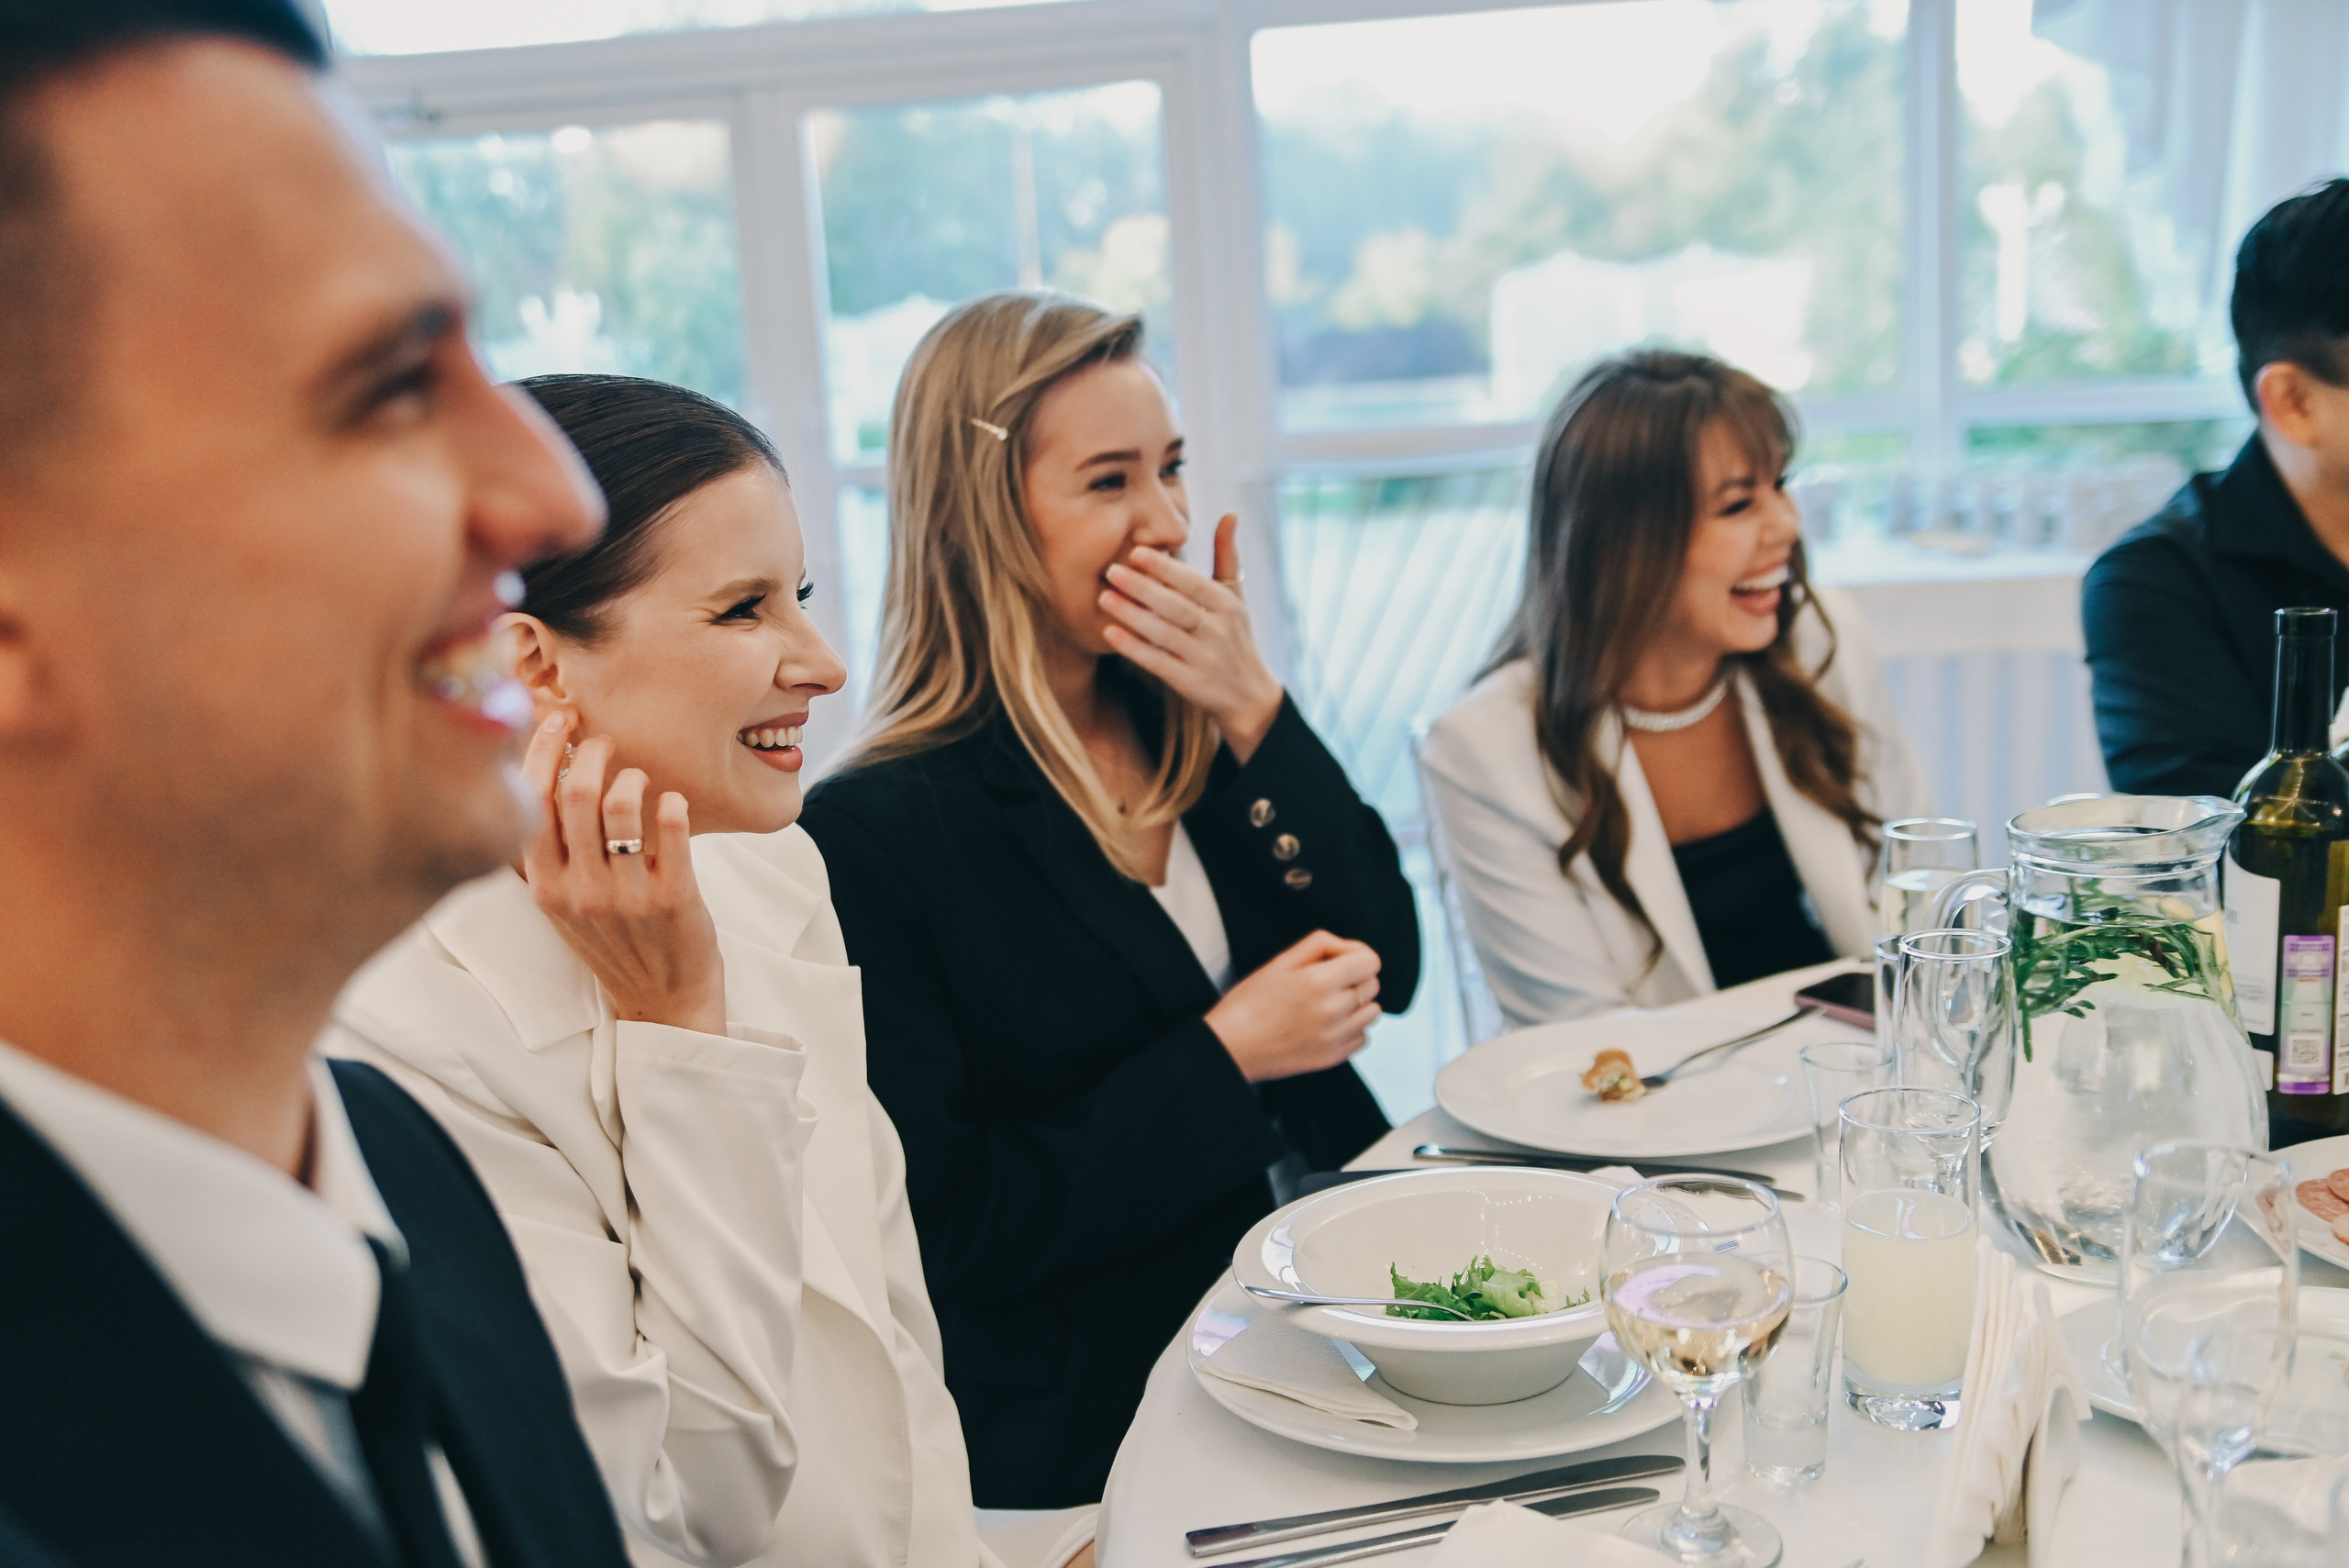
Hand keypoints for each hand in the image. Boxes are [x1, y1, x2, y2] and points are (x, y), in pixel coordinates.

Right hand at [518, 712, 727, 1035]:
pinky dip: (672, 803)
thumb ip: (552, 848)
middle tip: (604, 744)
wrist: (663, 1002)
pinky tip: (672, 802)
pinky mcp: (674, 898)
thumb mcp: (564, 902)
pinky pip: (670, 829)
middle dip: (591, 751)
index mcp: (545, 886)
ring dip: (632, 776)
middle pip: (575, 794)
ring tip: (638, 778)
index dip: (542, 749)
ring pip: (621, 805)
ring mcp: (626, 896)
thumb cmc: (614, 941)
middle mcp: (579, 890)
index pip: (529, 802)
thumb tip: (547, 769)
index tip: (559, 720)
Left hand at [1100, 512, 1283, 761]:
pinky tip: (1110, 632)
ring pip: (1163, 633)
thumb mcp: (1236, 597)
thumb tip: (1230, 513)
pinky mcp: (1190, 683)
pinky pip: (1157, 662)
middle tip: (1111, 570)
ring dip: (1132, 614)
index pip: (1193, 583)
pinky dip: (1133, 647)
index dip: (1165, 568)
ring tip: (1104, 597)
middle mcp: (1218, 631)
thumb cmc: (1235, 638)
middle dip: (1143, 588)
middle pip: (1176, 606)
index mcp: (1227, 605)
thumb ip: (1226, 556)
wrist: (1249, 697)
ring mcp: (1204, 659)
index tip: (1136, 553)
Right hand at [1206, 930, 1382, 1082]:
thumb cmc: (1248, 1003)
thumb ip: (1319, 945)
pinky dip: (1351, 1029)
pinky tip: (1327, 1025)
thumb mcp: (1279, 962)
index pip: (1371, 962)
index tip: (1339, 960)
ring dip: (1357, 1004)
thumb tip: (1347, 949)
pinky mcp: (1333, 1058)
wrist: (1230, 1048)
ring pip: (1373, 1012)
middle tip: (1325, 982)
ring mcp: (1335, 1037)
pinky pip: (1363, 1037)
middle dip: (1355, 978)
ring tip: (1328, 1004)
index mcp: (1319, 981)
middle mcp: (1334, 1010)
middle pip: (1373, 985)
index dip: (1357, 955)